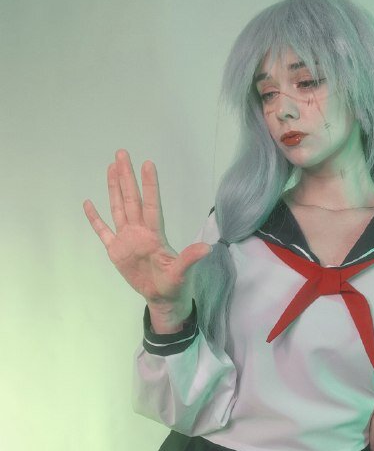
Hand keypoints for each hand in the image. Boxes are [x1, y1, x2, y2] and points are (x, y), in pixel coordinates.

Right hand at [83, 150, 211, 318]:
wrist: (160, 297)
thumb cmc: (174, 284)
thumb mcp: (182, 272)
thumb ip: (190, 258)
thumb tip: (208, 248)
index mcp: (155, 234)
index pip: (151, 204)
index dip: (149, 185)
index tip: (148, 164)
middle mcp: (140, 231)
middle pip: (132, 199)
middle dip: (127, 177)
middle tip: (122, 153)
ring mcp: (126, 238)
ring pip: (118, 208)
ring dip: (114, 188)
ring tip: (111, 167)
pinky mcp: (116, 250)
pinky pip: (103, 231)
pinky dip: (95, 219)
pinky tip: (88, 203)